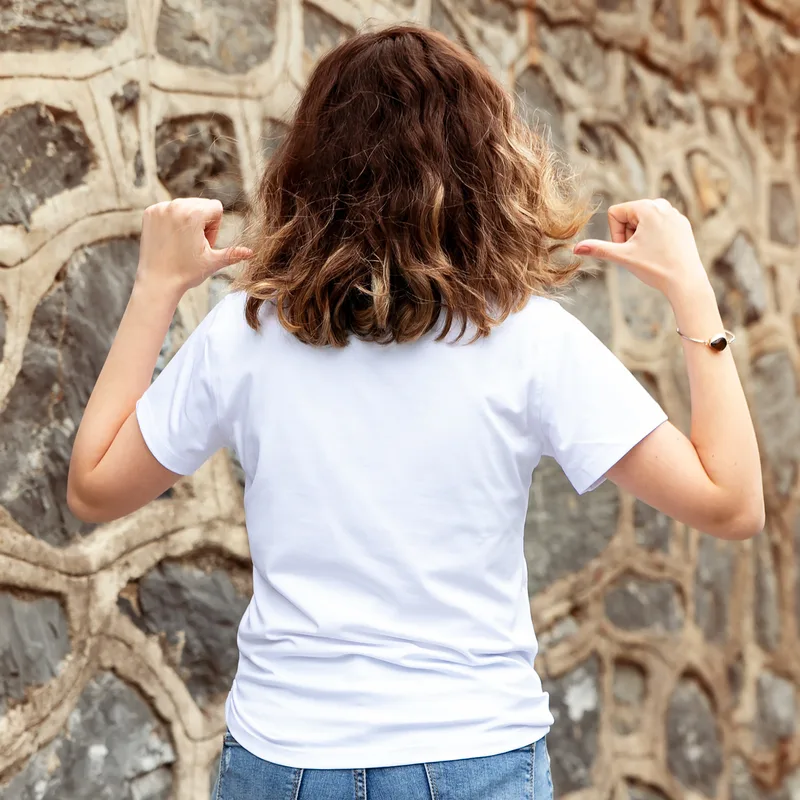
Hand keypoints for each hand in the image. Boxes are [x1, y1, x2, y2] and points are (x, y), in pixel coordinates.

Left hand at [137, 198, 251, 294]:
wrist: (157, 282)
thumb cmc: (186, 273)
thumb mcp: (213, 261)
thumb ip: (233, 253)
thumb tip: (251, 253)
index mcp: (193, 214)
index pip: (216, 207)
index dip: (215, 228)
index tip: (204, 243)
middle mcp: (175, 206)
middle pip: (201, 204)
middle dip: (202, 223)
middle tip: (192, 245)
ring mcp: (160, 208)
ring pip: (185, 206)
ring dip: (188, 221)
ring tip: (181, 243)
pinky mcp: (150, 213)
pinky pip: (169, 209)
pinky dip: (173, 221)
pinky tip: (171, 239)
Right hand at [573, 198, 710, 301]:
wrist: (686, 281)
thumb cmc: (655, 267)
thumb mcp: (622, 257)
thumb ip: (598, 249)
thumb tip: (575, 249)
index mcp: (647, 206)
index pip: (614, 213)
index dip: (615, 234)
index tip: (629, 247)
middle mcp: (662, 205)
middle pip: (628, 217)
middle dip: (628, 235)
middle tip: (641, 252)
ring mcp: (674, 214)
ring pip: (643, 222)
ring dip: (640, 238)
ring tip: (652, 253)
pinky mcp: (682, 224)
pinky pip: (657, 227)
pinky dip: (654, 240)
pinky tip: (663, 253)